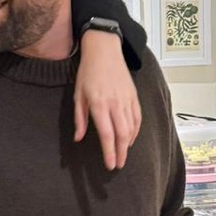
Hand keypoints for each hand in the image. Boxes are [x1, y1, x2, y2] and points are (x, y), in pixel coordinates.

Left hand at [74, 29, 141, 170]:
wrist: (104, 51)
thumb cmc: (87, 73)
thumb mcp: (78, 95)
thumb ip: (79, 118)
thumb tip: (78, 138)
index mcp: (99, 104)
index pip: (106, 134)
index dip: (109, 152)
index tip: (110, 164)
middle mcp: (115, 103)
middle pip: (122, 134)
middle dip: (121, 152)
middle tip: (119, 165)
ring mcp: (126, 100)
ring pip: (131, 127)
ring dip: (129, 144)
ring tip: (124, 154)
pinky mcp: (134, 96)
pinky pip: (137, 118)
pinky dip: (135, 131)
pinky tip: (131, 138)